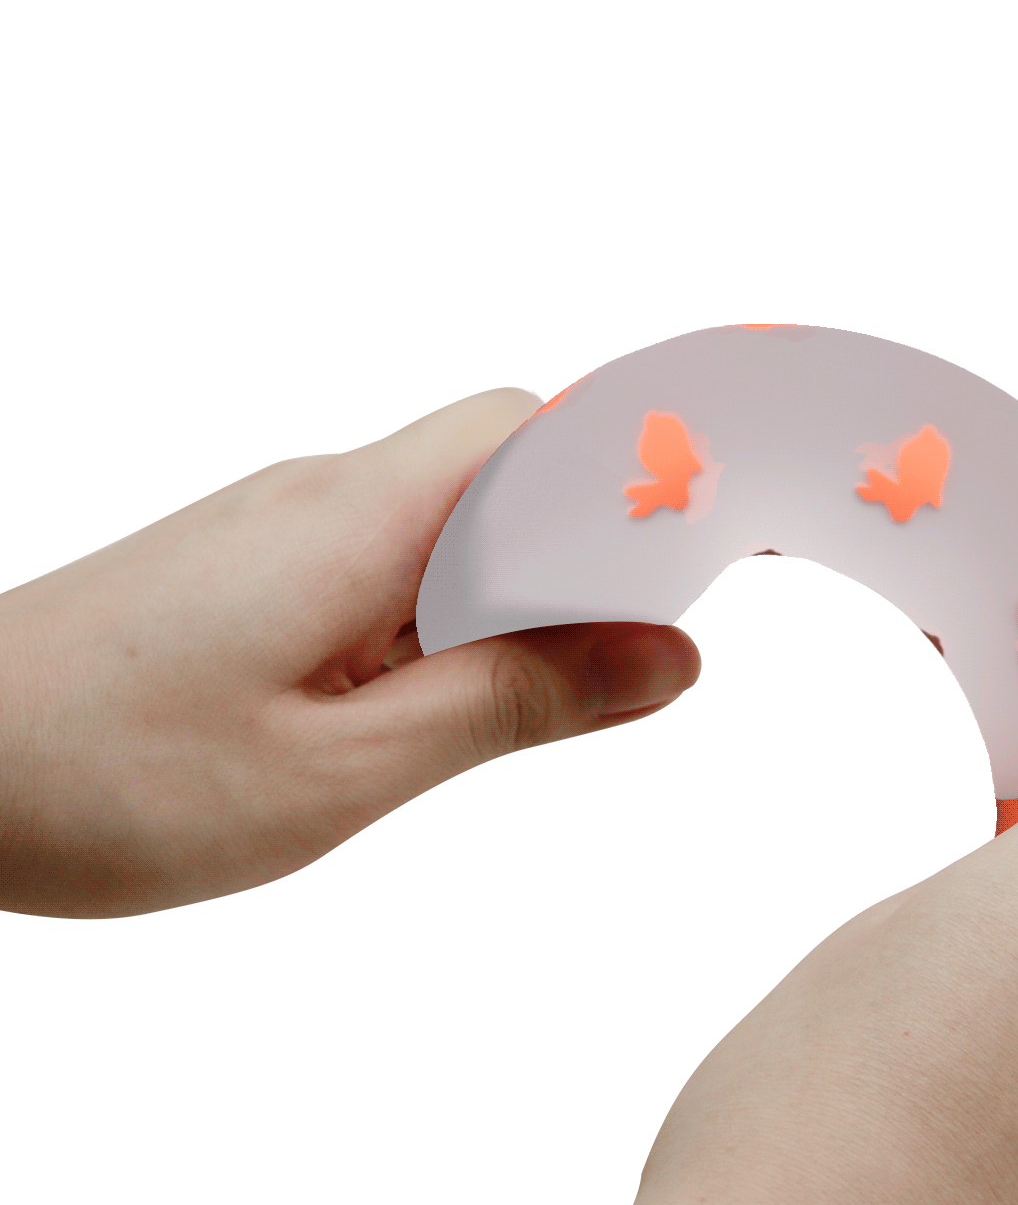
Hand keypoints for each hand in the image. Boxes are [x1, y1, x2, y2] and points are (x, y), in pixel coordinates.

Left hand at [0, 389, 700, 917]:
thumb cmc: (110, 775)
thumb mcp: (344, 770)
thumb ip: (514, 704)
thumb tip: (667, 661)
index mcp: (361, 518)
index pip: (539, 430)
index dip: (639, 467)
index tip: (721, 530)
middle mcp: (328, 495)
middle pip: (507, 461)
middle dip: (592, 537)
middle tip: (641, 639)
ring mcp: (286, 528)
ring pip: (453, 517)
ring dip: (518, 588)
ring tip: (543, 689)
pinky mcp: (258, 569)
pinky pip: (392, 559)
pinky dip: (450, 614)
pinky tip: (435, 698)